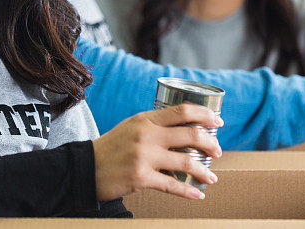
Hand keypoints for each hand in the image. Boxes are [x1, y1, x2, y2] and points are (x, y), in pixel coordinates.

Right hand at [92, 103, 222, 200]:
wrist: (86, 167)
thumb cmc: (112, 147)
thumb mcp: (131, 127)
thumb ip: (154, 126)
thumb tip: (184, 130)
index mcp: (145, 119)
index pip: (182, 111)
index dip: (204, 114)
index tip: (218, 121)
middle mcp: (146, 134)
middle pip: (190, 134)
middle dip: (210, 143)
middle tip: (218, 151)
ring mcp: (144, 156)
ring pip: (186, 161)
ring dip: (204, 170)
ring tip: (212, 177)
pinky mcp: (141, 177)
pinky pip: (172, 185)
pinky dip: (189, 191)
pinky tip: (198, 194)